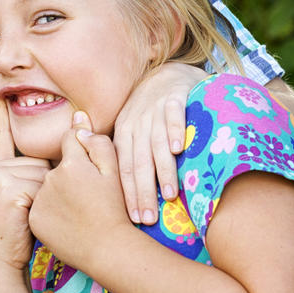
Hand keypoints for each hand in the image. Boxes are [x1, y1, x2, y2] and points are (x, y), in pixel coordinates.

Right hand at [0, 89, 49, 271]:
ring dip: (46, 195)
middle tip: (29, 209)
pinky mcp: (6, 188)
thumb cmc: (20, 228)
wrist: (3, 257)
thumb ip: (31, 173)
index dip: (1, 113)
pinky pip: (41, 186)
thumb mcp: (23, 194)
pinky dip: (43, 203)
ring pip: (43, 174)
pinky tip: (28, 217)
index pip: (2, 135)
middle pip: (38, 160)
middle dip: (46, 184)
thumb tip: (57, 154)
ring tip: (29, 214)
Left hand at [30, 111, 133, 271]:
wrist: (106, 248)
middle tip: (87, 196)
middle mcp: (51, 178)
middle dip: (69, 174)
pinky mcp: (34, 217)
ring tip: (78, 210)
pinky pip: (39, 206)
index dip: (82, 152)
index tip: (90, 170)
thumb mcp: (115, 172)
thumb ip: (97, 143)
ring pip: (47, 186)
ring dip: (58, 193)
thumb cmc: (115, 209)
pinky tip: (66, 221)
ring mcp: (40, 199)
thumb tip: (78, 121)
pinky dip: (50, 211)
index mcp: (71, 163)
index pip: (69, 141)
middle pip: (57, 165)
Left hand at [111, 62, 202, 223]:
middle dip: (144, 192)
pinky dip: (174, 130)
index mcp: (124, 133)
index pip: (124, 169)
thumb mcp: (132, 129)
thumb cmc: (151, 111)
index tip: (134, 219)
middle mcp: (137, 122)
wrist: (170, 73)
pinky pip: (174, 114)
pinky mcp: (175, 96)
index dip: (128, 195)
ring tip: (170, 194)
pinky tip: (178, 148)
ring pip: (156, 143)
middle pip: (139, 161)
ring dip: (163, 169)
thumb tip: (115, 193)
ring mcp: (155, 109)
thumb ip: (126, 156)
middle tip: (150, 218)